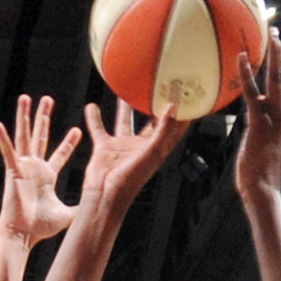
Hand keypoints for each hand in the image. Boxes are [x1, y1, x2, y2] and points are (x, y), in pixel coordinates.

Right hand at [0, 94, 74, 243]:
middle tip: (48, 99)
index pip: (60, 154)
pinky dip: (2, 138)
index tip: (78, 129)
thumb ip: (83, 208)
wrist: (23, 233)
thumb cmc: (42, 227)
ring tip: (25, 98)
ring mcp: (23, 167)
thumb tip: (100, 211)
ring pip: (25, 136)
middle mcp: (34, 168)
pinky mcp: (13, 171)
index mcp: (47, 177)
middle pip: (40, 136)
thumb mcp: (69, 214)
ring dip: (25, 117)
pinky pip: (7, 151)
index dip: (69, 143)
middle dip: (44, 117)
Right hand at [70, 97, 193, 238]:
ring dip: (125, 106)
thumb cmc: (130, 181)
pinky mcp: (106, 147)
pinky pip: (100, 129)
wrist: (105, 195)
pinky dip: (95, 118)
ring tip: (127, 88)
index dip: (183, 113)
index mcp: (157, 148)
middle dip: (155, 104)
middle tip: (159, 85)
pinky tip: (92, 106)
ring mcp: (123, 146)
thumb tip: (174, 107)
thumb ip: (163, 129)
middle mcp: (141, 146)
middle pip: (151, 121)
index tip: (188, 95)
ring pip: (126, 121)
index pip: (175, 127)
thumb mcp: (152, 152)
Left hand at [229, 28, 280, 202]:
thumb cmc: (266, 168)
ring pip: (278, 80)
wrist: (263, 188)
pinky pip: (252, 93)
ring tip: (276, 35)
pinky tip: (243, 58)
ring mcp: (277, 119)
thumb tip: (270, 107)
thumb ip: (277, 123)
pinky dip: (247, 74)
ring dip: (277, 55)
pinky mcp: (259, 123)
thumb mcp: (279, 142)